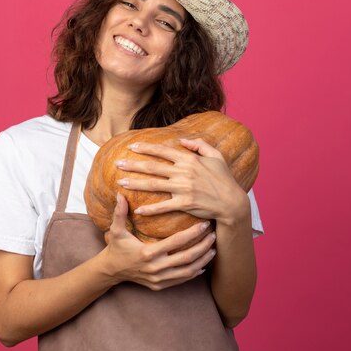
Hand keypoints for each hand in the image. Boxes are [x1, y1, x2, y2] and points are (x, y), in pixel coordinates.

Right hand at [100, 193, 216, 290]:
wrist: (111, 271)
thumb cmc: (116, 247)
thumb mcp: (116, 230)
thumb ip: (119, 213)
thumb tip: (120, 194)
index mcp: (147, 253)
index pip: (176, 242)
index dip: (193, 233)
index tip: (204, 224)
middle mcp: (155, 268)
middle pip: (187, 258)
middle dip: (203, 246)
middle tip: (213, 235)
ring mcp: (158, 279)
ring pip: (187, 271)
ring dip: (203, 260)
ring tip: (213, 249)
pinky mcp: (159, 286)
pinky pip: (181, 280)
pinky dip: (194, 273)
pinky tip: (204, 264)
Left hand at [115, 138, 250, 230]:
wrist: (232, 202)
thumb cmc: (224, 179)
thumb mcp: (216, 156)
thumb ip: (200, 145)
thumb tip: (183, 140)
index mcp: (189, 159)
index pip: (162, 151)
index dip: (146, 148)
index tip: (131, 146)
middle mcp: (183, 172)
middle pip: (152, 167)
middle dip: (133, 164)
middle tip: (118, 163)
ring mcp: (183, 188)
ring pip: (153, 184)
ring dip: (135, 183)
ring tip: (121, 182)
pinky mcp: (185, 204)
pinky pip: (164, 207)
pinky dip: (150, 209)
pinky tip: (138, 210)